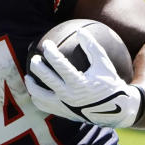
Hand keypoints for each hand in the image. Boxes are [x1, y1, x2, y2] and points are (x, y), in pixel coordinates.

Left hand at [24, 29, 143, 127]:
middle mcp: (69, 96)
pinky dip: (37, 98)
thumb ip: (92, 47)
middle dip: (37, 65)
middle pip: (46, 78)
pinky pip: (44, 106)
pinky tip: (35, 91)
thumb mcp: (104, 64)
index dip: (51, 52)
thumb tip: (80, 31)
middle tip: (35, 58)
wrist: (115, 110)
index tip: (47, 44)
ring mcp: (64, 106)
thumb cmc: (109, 83)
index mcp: (79, 83)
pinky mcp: (62, 113)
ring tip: (28, 76)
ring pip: (40, 95)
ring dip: (31, 85)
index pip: (59, 64)